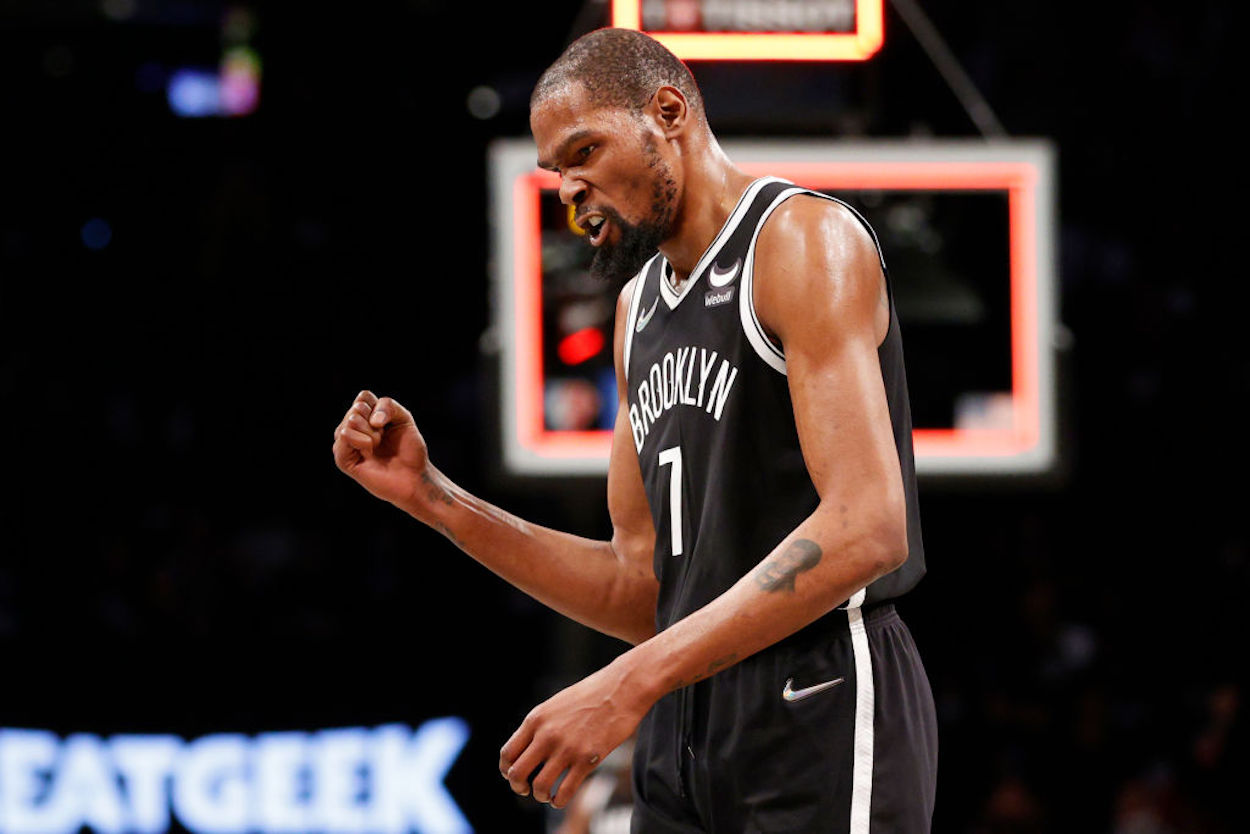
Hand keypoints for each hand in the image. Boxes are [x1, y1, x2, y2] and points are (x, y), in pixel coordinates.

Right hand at [332, 390, 430, 511]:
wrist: (413, 476)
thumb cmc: (409, 449)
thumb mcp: (403, 418)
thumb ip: (388, 406)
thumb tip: (372, 420)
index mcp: (364, 417)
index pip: (362, 397)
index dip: (380, 407)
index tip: (390, 424)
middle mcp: (351, 428)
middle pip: (357, 408)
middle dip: (376, 422)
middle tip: (383, 439)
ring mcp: (345, 444)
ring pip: (351, 421)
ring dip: (371, 433)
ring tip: (376, 447)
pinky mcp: (343, 459)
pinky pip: (345, 435)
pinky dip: (362, 441)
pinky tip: (369, 453)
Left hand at [499, 659, 649, 808]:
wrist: (622, 688)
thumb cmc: (591, 695)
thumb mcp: (556, 704)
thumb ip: (541, 726)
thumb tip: (529, 749)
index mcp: (536, 719)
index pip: (508, 753)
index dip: (506, 770)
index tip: (515, 775)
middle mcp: (547, 735)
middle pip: (517, 773)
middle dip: (519, 787)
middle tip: (527, 789)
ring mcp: (567, 748)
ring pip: (540, 786)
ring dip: (540, 796)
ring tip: (547, 795)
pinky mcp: (588, 759)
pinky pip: (565, 791)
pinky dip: (559, 801)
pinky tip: (560, 798)